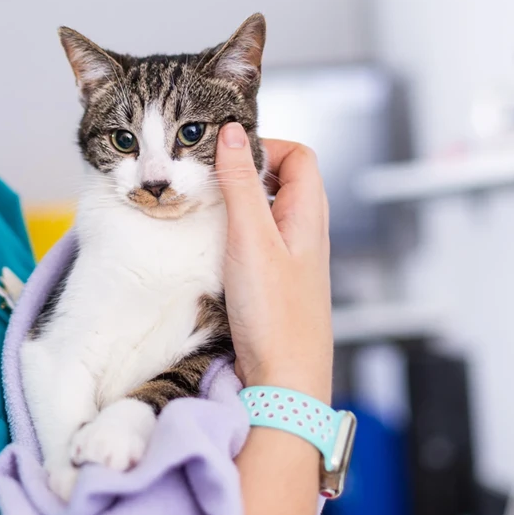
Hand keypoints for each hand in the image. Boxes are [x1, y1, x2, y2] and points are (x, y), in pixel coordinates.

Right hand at [215, 123, 332, 402]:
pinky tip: (210, 247)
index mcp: (309, 214)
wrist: (285, 381)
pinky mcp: (274, 281)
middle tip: (206, 178)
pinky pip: (255, 241)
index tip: (224, 154)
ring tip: (204, 210)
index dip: (264, 145)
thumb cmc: (276, 316)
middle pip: (281, 180)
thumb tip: (233, 133)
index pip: (298, 155)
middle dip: (243, 171)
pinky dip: (232, 233)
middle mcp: (304, 232)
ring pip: (265, 211)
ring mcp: (290, 258)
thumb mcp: (251, 239)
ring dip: (235, 203)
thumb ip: (241, 184)